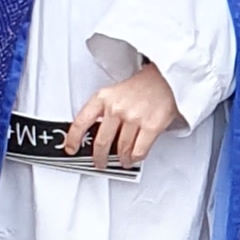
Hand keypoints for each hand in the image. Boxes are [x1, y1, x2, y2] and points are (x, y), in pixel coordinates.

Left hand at [67, 62, 183, 166]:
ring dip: (122, 159)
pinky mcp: (151, 126)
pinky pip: (138, 151)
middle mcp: (116, 108)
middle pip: (102, 142)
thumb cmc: (144, 84)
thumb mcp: (116, 91)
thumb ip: (105, 110)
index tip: (71, 148)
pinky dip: (135, 158)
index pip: (81, 122)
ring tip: (123, 160)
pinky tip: (135, 157)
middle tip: (100, 162)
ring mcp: (134, 118)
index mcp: (104, 97)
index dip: (73, 139)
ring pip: (122, 149)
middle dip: (100, 157)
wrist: (168, 77)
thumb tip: (99, 133)